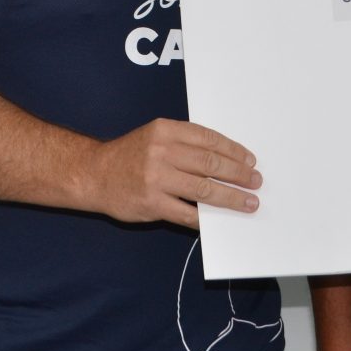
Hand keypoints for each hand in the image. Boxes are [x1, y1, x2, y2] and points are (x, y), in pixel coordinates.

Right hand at [89, 119, 261, 227]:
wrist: (94, 174)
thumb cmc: (129, 155)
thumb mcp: (155, 136)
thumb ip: (185, 143)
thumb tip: (224, 158)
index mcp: (166, 130)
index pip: (209, 139)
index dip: (234, 150)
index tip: (250, 160)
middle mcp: (162, 152)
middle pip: (211, 163)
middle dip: (239, 174)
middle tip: (255, 181)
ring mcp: (157, 179)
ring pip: (204, 189)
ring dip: (231, 197)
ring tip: (248, 202)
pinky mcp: (152, 203)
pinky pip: (186, 213)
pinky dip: (205, 218)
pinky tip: (218, 220)